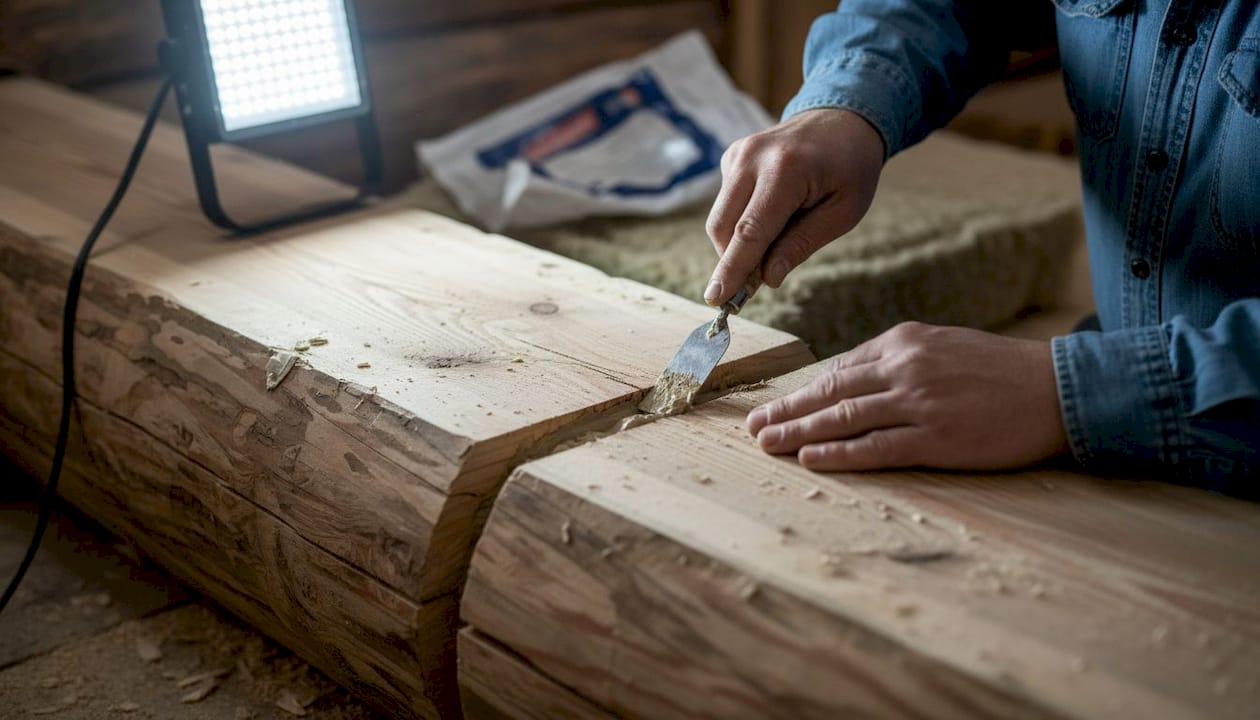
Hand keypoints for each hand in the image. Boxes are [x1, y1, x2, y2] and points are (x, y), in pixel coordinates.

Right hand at [704, 108, 884, 305]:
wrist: (843, 119)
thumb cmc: (850, 169)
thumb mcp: (843, 213)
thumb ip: (802, 245)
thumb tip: (766, 279)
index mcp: (786, 171)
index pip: (750, 231)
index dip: (732, 270)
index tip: (716, 299)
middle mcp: (752, 158)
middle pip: (724, 227)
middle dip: (732, 262)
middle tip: (753, 286)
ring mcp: (738, 154)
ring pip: (719, 218)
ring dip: (738, 242)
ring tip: (779, 237)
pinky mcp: (731, 156)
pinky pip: (726, 203)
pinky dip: (742, 221)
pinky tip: (773, 211)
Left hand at [747, 322, 1069, 471]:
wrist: (1058, 389)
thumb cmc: (1001, 370)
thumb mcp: (943, 347)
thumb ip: (898, 361)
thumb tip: (852, 380)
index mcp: (903, 342)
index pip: (840, 369)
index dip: (803, 390)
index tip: (776, 403)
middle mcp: (904, 367)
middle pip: (831, 392)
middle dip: (787, 409)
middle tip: (755, 426)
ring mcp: (918, 403)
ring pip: (843, 418)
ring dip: (799, 431)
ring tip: (768, 443)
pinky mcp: (935, 438)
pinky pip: (875, 448)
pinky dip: (838, 453)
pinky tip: (811, 458)